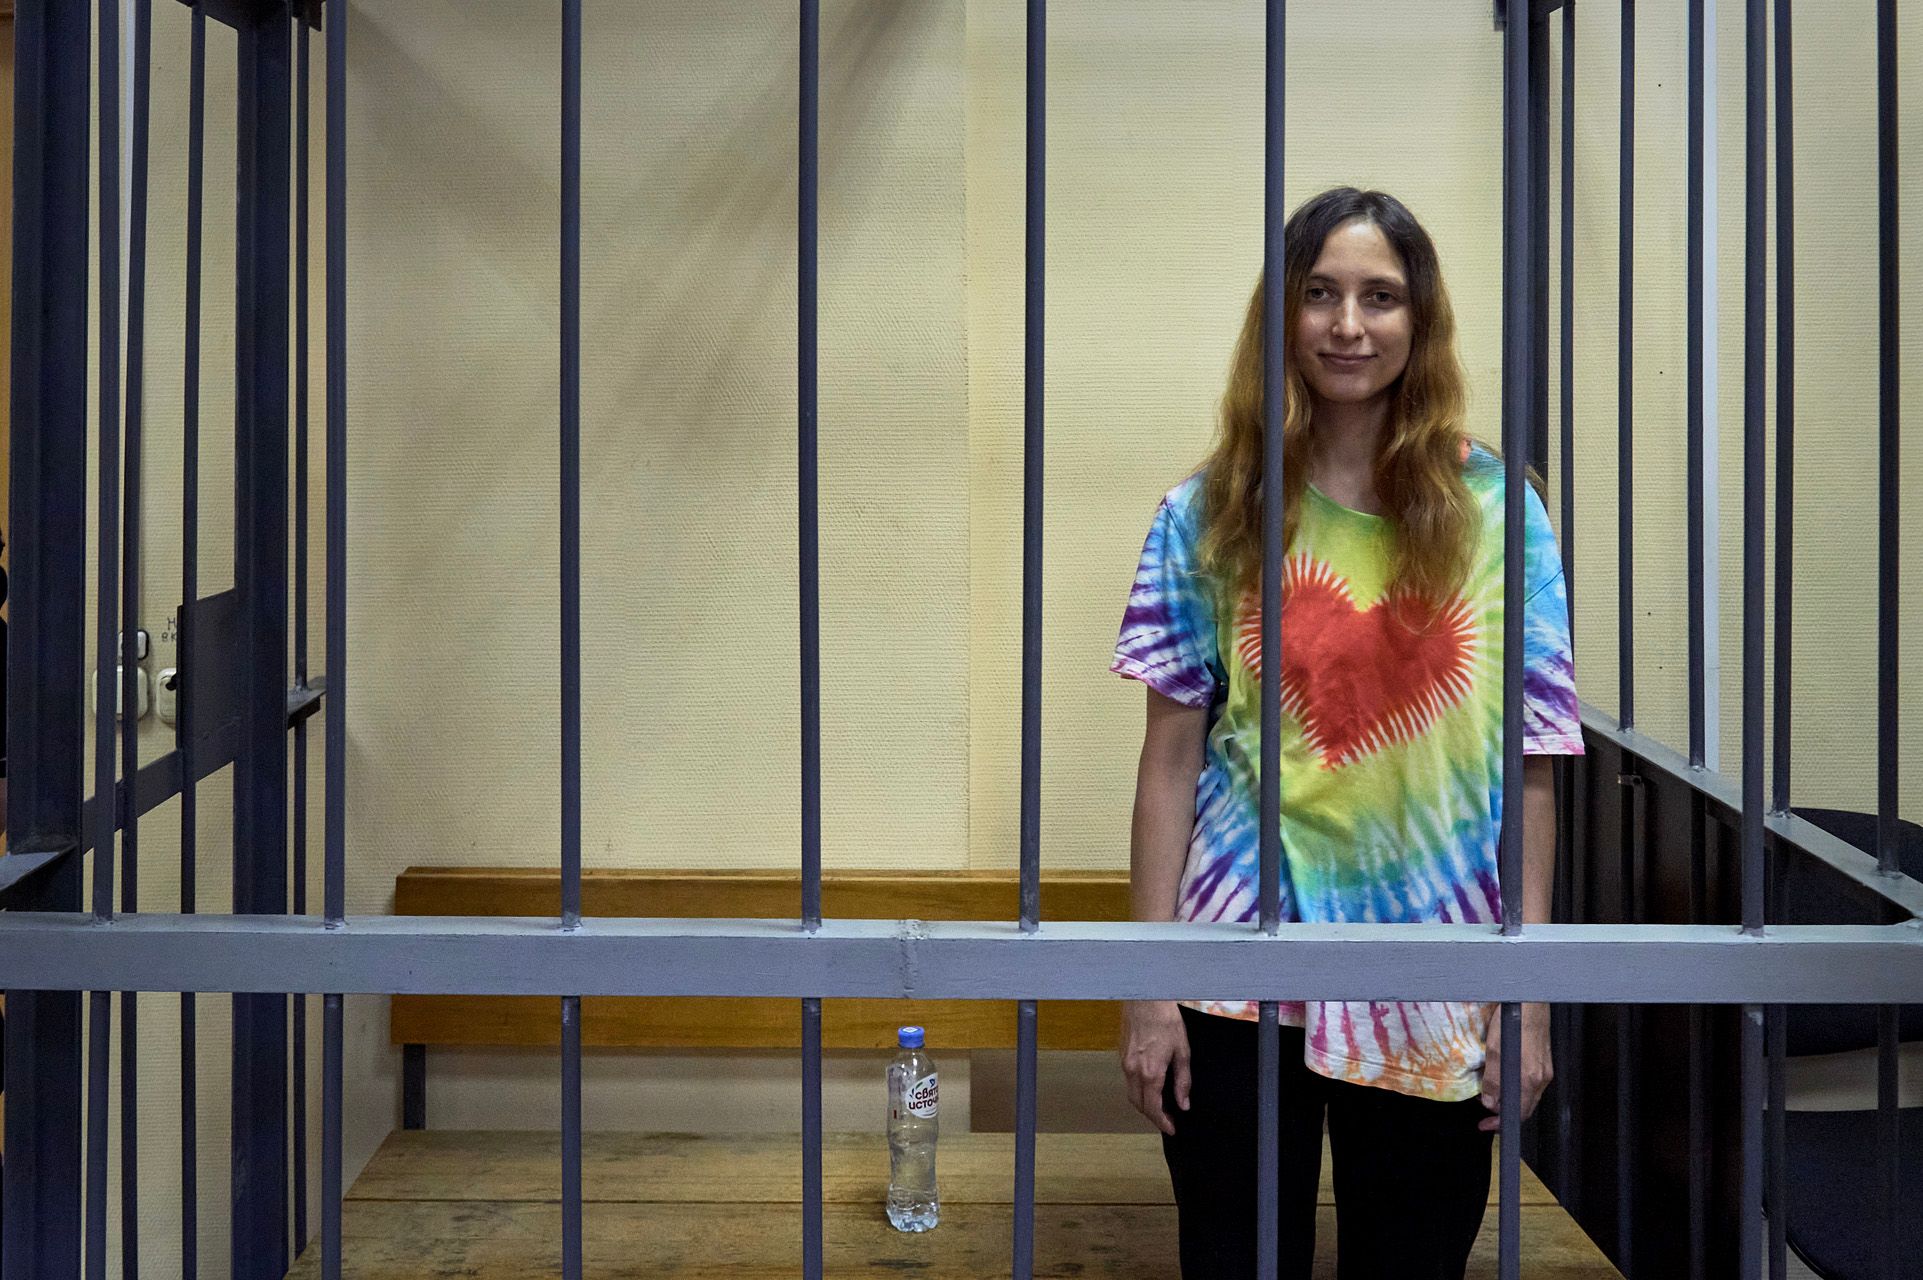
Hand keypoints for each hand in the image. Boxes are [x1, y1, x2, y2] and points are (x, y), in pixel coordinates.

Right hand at [1120, 1000, 1190, 1135]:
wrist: (1146, 998)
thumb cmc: (1165, 1020)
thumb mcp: (1183, 1051)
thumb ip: (1183, 1081)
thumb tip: (1183, 1102)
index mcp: (1151, 1072)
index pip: (1153, 1109)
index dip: (1162, 1122)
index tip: (1171, 1129)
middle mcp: (1134, 1071)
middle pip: (1139, 1105)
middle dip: (1152, 1116)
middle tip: (1168, 1120)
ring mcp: (1125, 1063)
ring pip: (1131, 1094)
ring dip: (1144, 1104)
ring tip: (1160, 1105)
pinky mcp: (1122, 1055)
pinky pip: (1128, 1080)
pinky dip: (1138, 1089)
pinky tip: (1151, 1085)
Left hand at [1478, 1002, 1551, 1133]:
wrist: (1531, 1002)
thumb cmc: (1513, 1021)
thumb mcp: (1494, 1050)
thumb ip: (1492, 1080)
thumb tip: (1490, 1103)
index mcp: (1528, 1078)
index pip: (1517, 1113)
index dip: (1499, 1123)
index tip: (1486, 1125)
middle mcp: (1541, 1078)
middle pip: (1524, 1108)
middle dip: (1504, 1113)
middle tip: (1485, 1113)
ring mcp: (1546, 1071)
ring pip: (1527, 1096)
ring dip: (1510, 1100)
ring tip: (1490, 1096)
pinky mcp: (1546, 1063)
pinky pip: (1531, 1085)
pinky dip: (1517, 1088)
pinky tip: (1504, 1081)